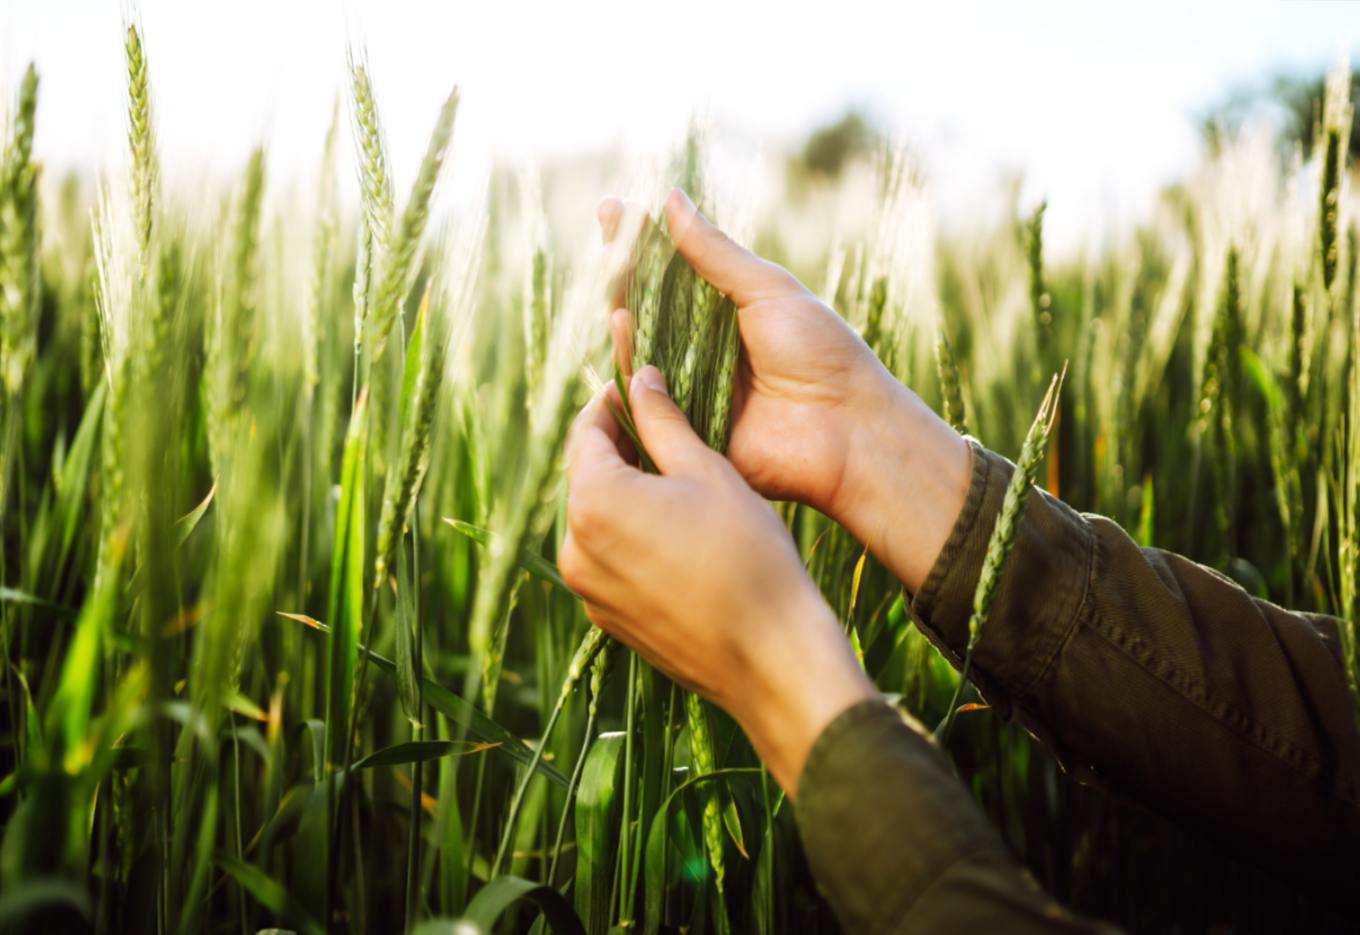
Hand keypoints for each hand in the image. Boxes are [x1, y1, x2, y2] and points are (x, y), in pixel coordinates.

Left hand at [559, 365, 875, 796]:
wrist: (771, 657)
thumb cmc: (748, 555)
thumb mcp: (709, 471)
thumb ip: (664, 420)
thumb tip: (639, 377)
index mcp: (593, 501)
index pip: (587, 431)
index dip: (613, 403)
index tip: (638, 386)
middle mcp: (575, 548)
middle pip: (587, 477)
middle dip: (620, 449)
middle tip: (663, 428)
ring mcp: (589, 591)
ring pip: (598, 521)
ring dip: (626, 495)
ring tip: (676, 481)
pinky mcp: (608, 620)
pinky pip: (610, 562)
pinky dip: (633, 538)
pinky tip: (678, 534)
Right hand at [599, 190, 970, 591]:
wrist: (847, 429)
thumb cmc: (821, 353)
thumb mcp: (768, 291)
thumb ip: (715, 253)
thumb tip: (671, 199)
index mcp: (722, 314)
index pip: (668, 272)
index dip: (638, 241)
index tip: (613, 207)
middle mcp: (700, 349)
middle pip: (645, 307)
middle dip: (621, 268)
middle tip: (605, 230)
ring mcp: (688, 389)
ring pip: (640, 348)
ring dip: (623, 309)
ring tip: (614, 274)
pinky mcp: (683, 428)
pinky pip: (647, 396)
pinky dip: (632, 361)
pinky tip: (622, 323)